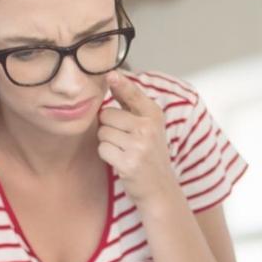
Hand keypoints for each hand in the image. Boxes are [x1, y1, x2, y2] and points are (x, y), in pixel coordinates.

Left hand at [97, 72, 179, 204]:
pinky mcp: (128, 162)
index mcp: (154, 115)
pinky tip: (121, 161)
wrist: (160, 188)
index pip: (132, 92)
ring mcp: (139, 145)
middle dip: (108, 126)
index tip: (110, 73)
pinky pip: (102, 149)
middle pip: (106, 114)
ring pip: (102, 132)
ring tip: (124, 150)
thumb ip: (130, 102)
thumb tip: (111, 77)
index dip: (119, 82)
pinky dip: (107, 156)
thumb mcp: (148, 125)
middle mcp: (148, 128)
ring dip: (107, 142)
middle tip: (124, 139)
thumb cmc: (149, 154)